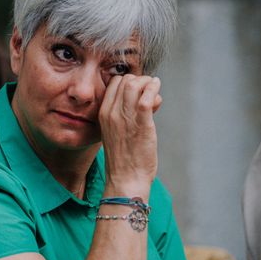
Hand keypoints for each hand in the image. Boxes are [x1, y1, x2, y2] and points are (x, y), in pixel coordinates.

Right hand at [98, 74, 161, 195]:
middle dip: (140, 80)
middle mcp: (112, 113)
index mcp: (103, 114)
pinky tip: (157, 93)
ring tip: (155, 92)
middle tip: (149, 93)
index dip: (129, 82)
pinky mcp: (141, 124)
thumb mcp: (117, 132)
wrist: (125, 179)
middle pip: (125, 80)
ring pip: (134, 84)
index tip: (140, 93)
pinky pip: (146, 97)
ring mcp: (125, 118)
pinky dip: (154, 90)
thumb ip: (128, 114)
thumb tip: (148, 98)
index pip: (114, 83)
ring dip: (149, 83)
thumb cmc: (124, 158)